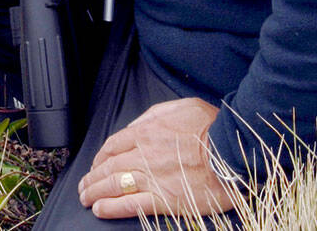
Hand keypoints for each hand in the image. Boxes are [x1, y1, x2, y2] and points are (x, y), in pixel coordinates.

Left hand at [77, 97, 236, 219]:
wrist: (233, 151)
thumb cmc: (212, 128)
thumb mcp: (180, 107)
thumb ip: (153, 116)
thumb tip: (136, 126)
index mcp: (146, 132)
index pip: (112, 145)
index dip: (100, 157)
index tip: (96, 164)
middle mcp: (143, 154)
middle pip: (108, 166)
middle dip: (91, 177)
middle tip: (84, 186)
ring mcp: (151, 178)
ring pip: (113, 185)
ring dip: (94, 192)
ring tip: (86, 198)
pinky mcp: (164, 200)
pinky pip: (130, 205)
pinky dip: (111, 208)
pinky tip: (100, 210)